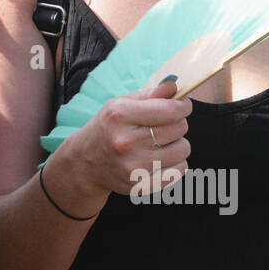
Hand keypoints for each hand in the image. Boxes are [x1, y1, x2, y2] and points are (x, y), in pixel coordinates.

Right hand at [60, 77, 191, 198]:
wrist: (85, 163)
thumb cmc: (108, 128)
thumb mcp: (121, 104)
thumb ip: (151, 93)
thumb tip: (175, 84)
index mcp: (120, 115)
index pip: (171, 110)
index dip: (183, 106)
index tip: (182, 106)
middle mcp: (126, 141)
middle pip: (179, 128)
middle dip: (177, 123)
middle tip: (163, 125)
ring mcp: (133, 166)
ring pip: (182, 150)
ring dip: (177, 144)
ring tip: (160, 143)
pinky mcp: (140, 185)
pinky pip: (179, 171)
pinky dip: (176, 164)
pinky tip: (161, 159)